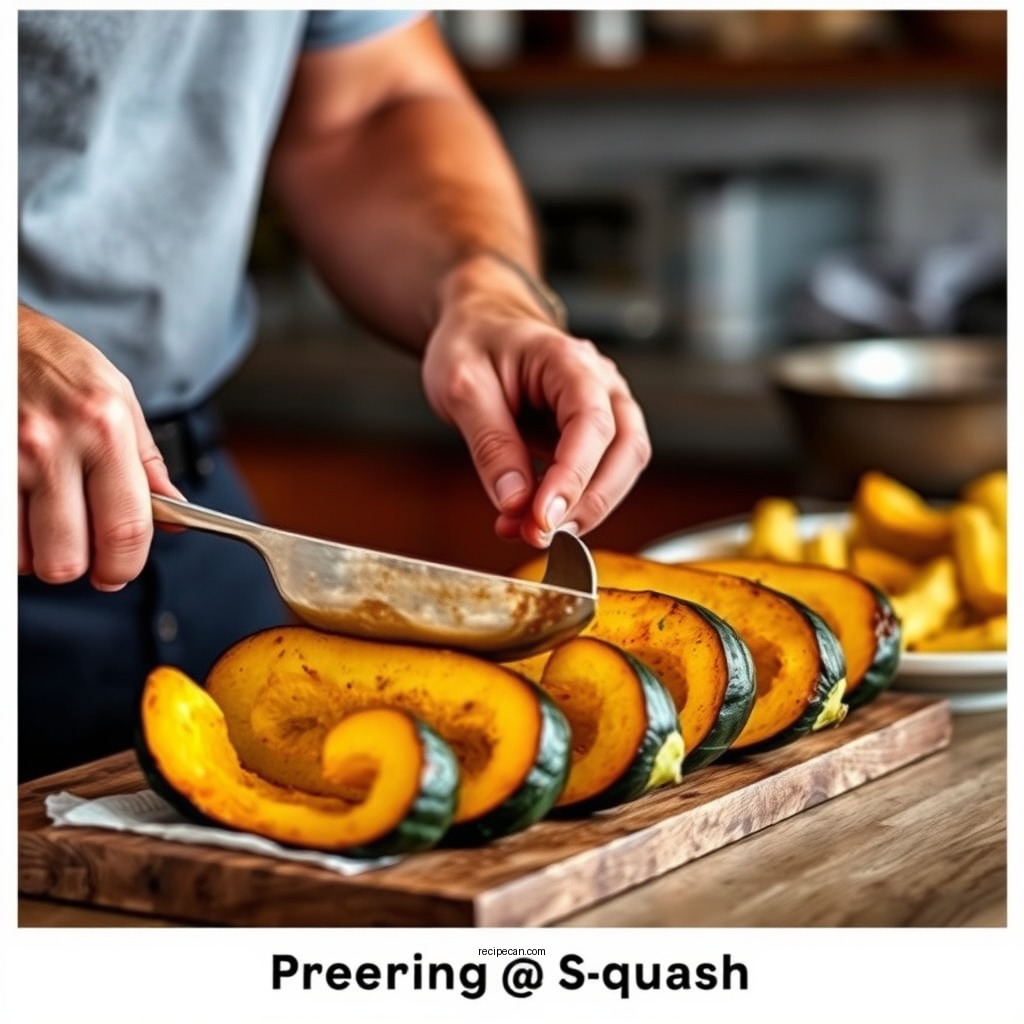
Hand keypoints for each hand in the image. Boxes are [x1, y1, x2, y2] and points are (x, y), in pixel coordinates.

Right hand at [18, 304, 183, 588]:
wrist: (3, 334)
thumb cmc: (57, 364)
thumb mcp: (118, 399)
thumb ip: (146, 464)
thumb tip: (176, 516)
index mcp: (103, 429)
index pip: (125, 528)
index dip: (125, 566)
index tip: (118, 572)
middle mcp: (51, 445)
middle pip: (68, 559)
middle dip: (79, 564)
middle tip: (81, 547)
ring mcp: (6, 458)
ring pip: (24, 559)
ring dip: (38, 554)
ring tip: (45, 523)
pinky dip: (12, 541)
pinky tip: (21, 515)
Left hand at [422, 259, 651, 547]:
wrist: (481, 324)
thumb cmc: (472, 343)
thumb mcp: (462, 387)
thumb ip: (491, 444)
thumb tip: (516, 503)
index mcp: (570, 360)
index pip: (591, 423)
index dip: (573, 477)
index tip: (543, 518)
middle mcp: (603, 384)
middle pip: (625, 450)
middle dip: (587, 503)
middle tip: (538, 536)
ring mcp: (607, 408)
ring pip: (622, 468)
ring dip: (584, 509)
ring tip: (528, 532)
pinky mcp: (596, 434)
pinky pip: (599, 474)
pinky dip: (571, 504)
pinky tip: (528, 520)